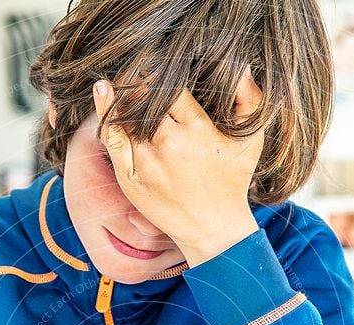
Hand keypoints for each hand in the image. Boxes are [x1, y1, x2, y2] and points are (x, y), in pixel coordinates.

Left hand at [93, 65, 263, 266]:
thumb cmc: (232, 182)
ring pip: (126, 115)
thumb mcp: (251, 141)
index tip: (158, 66)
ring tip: (121, 81)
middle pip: (144, 98)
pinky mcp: (131, 178)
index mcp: (197, 129)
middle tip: (136, 70)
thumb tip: (240, 68)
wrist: (212, 229)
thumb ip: (251, 101)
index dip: (161, 72)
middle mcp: (169, 143)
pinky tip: (102, 94)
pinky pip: (111, 138)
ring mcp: (147, 162)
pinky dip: (105, 114)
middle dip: (138, 80)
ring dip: (121, 94)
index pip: (170, 86)